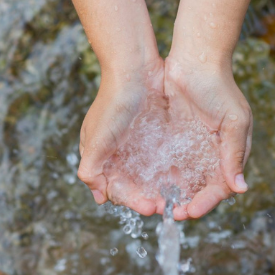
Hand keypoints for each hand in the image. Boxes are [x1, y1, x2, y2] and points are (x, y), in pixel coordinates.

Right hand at [77, 57, 165, 215]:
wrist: (135, 67)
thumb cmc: (113, 102)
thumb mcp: (97, 138)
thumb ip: (91, 168)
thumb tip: (97, 196)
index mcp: (100, 156)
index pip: (115, 189)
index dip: (132, 201)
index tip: (150, 207)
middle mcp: (118, 154)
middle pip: (133, 186)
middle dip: (148, 198)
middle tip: (167, 207)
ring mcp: (137, 144)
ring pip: (148, 176)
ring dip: (160, 189)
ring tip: (178, 198)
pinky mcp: (154, 135)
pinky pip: (162, 160)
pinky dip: (169, 173)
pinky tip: (182, 179)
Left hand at [164, 55, 252, 219]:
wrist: (195, 58)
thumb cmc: (219, 87)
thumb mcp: (233, 121)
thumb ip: (234, 154)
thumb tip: (241, 188)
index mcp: (231, 153)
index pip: (221, 187)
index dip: (206, 202)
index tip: (190, 211)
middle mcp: (213, 154)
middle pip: (201, 189)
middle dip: (188, 203)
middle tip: (172, 214)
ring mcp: (193, 148)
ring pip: (185, 180)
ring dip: (174, 195)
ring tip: (160, 205)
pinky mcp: (175, 140)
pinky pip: (169, 165)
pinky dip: (163, 178)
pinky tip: (151, 186)